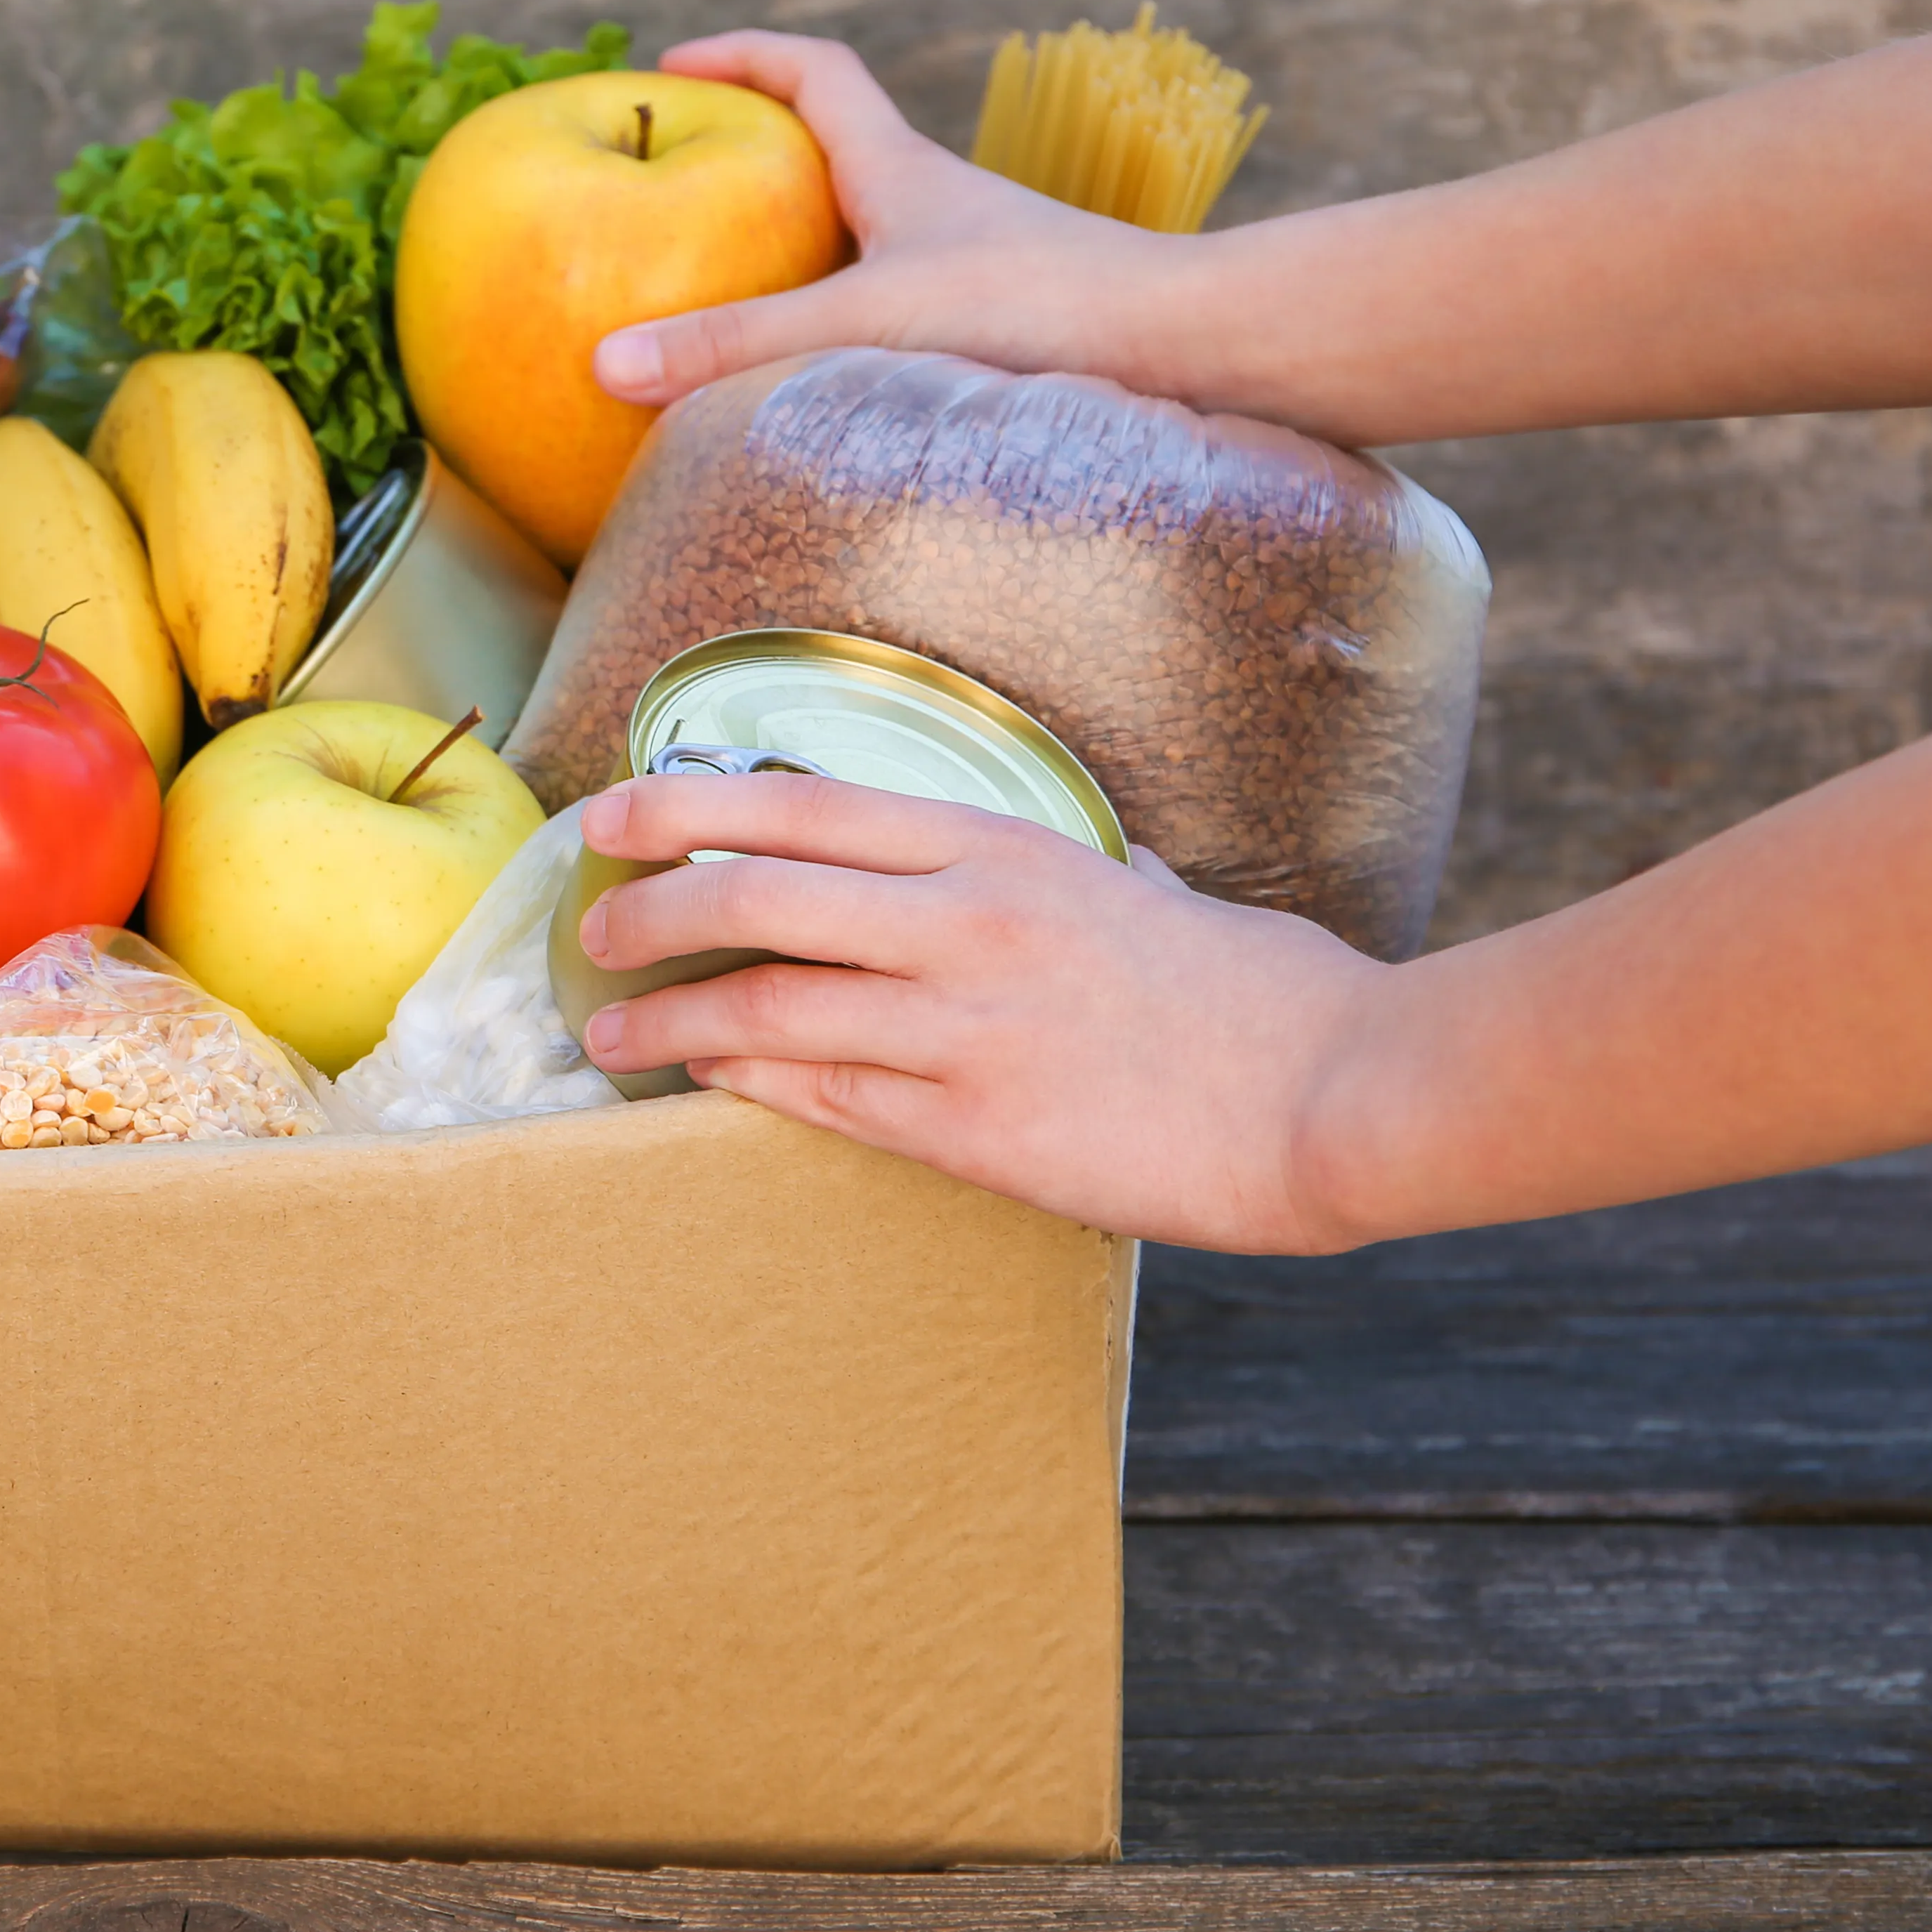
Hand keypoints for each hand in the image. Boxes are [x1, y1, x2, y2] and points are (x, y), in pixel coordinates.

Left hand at [570, 768, 1388, 1253]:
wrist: (1338, 1096)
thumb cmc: (1263, 995)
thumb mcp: (1156, 893)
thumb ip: (1088, 874)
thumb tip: (1086, 867)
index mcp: (1006, 847)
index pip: (802, 806)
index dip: (684, 803)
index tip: (609, 815)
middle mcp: (969, 920)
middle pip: (754, 895)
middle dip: (648, 911)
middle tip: (593, 931)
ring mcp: (967, 1026)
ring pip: (767, 1006)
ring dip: (669, 1021)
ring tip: (608, 1039)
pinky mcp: (976, 1128)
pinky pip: (825, 1098)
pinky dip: (747, 1085)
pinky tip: (705, 1082)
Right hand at [590, 31, 1208, 406]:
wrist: (1189, 353)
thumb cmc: (1035, 313)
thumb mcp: (862, 324)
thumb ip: (734, 347)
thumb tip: (604, 364)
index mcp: (902, 171)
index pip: (815, 72)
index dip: (742, 56)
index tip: (675, 63)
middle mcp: (940, 208)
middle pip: (837, 153)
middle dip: (758, 161)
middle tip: (688, 191)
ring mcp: (976, 269)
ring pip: (873, 242)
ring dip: (807, 257)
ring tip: (738, 306)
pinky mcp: (1004, 334)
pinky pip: (903, 314)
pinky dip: (849, 333)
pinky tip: (823, 392)